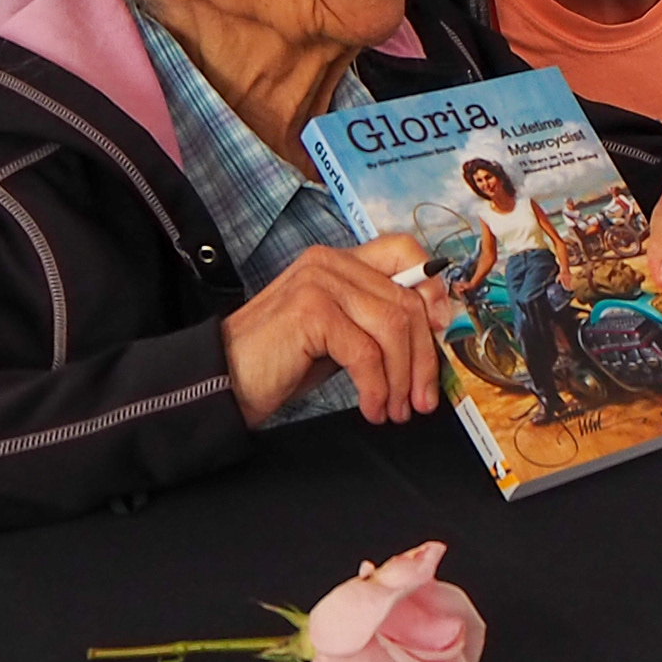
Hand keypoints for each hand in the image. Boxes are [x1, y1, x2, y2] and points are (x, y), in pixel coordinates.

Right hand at [219, 236, 445, 429]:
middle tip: (423, 400)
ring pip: (393, 326)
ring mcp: (319, 282)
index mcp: (338, 261)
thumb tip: (431, 335)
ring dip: (403, 378)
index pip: (404, 251)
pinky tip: (371, 408)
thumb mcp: (338, 336)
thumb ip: (374, 324)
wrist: (220, 382)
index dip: (432, 289)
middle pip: (406, 300)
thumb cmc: (279, 363)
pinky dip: (376, 387)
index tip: (440, 333)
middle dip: (422, 357)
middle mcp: (330, 263)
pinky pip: (366, 352)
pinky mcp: (311, 311)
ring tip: (395, 411)